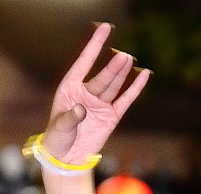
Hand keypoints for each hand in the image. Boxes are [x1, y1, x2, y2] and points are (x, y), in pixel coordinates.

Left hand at [43, 23, 150, 165]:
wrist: (66, 159)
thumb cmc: (57, 140)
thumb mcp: (58, 128)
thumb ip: (69, 117)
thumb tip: (81, 109)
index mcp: (70, 89)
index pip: (83, 62)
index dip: (94, 46)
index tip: (105, 28)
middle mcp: (86, 93)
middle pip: (102, 78)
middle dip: (111, 68)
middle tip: (121, 57)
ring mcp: (100, 104)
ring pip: (113, 86)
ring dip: (121, 74)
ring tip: (127, 60)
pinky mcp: (111, 116)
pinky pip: (125, 100)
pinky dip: (135, 88)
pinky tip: (144, 75)